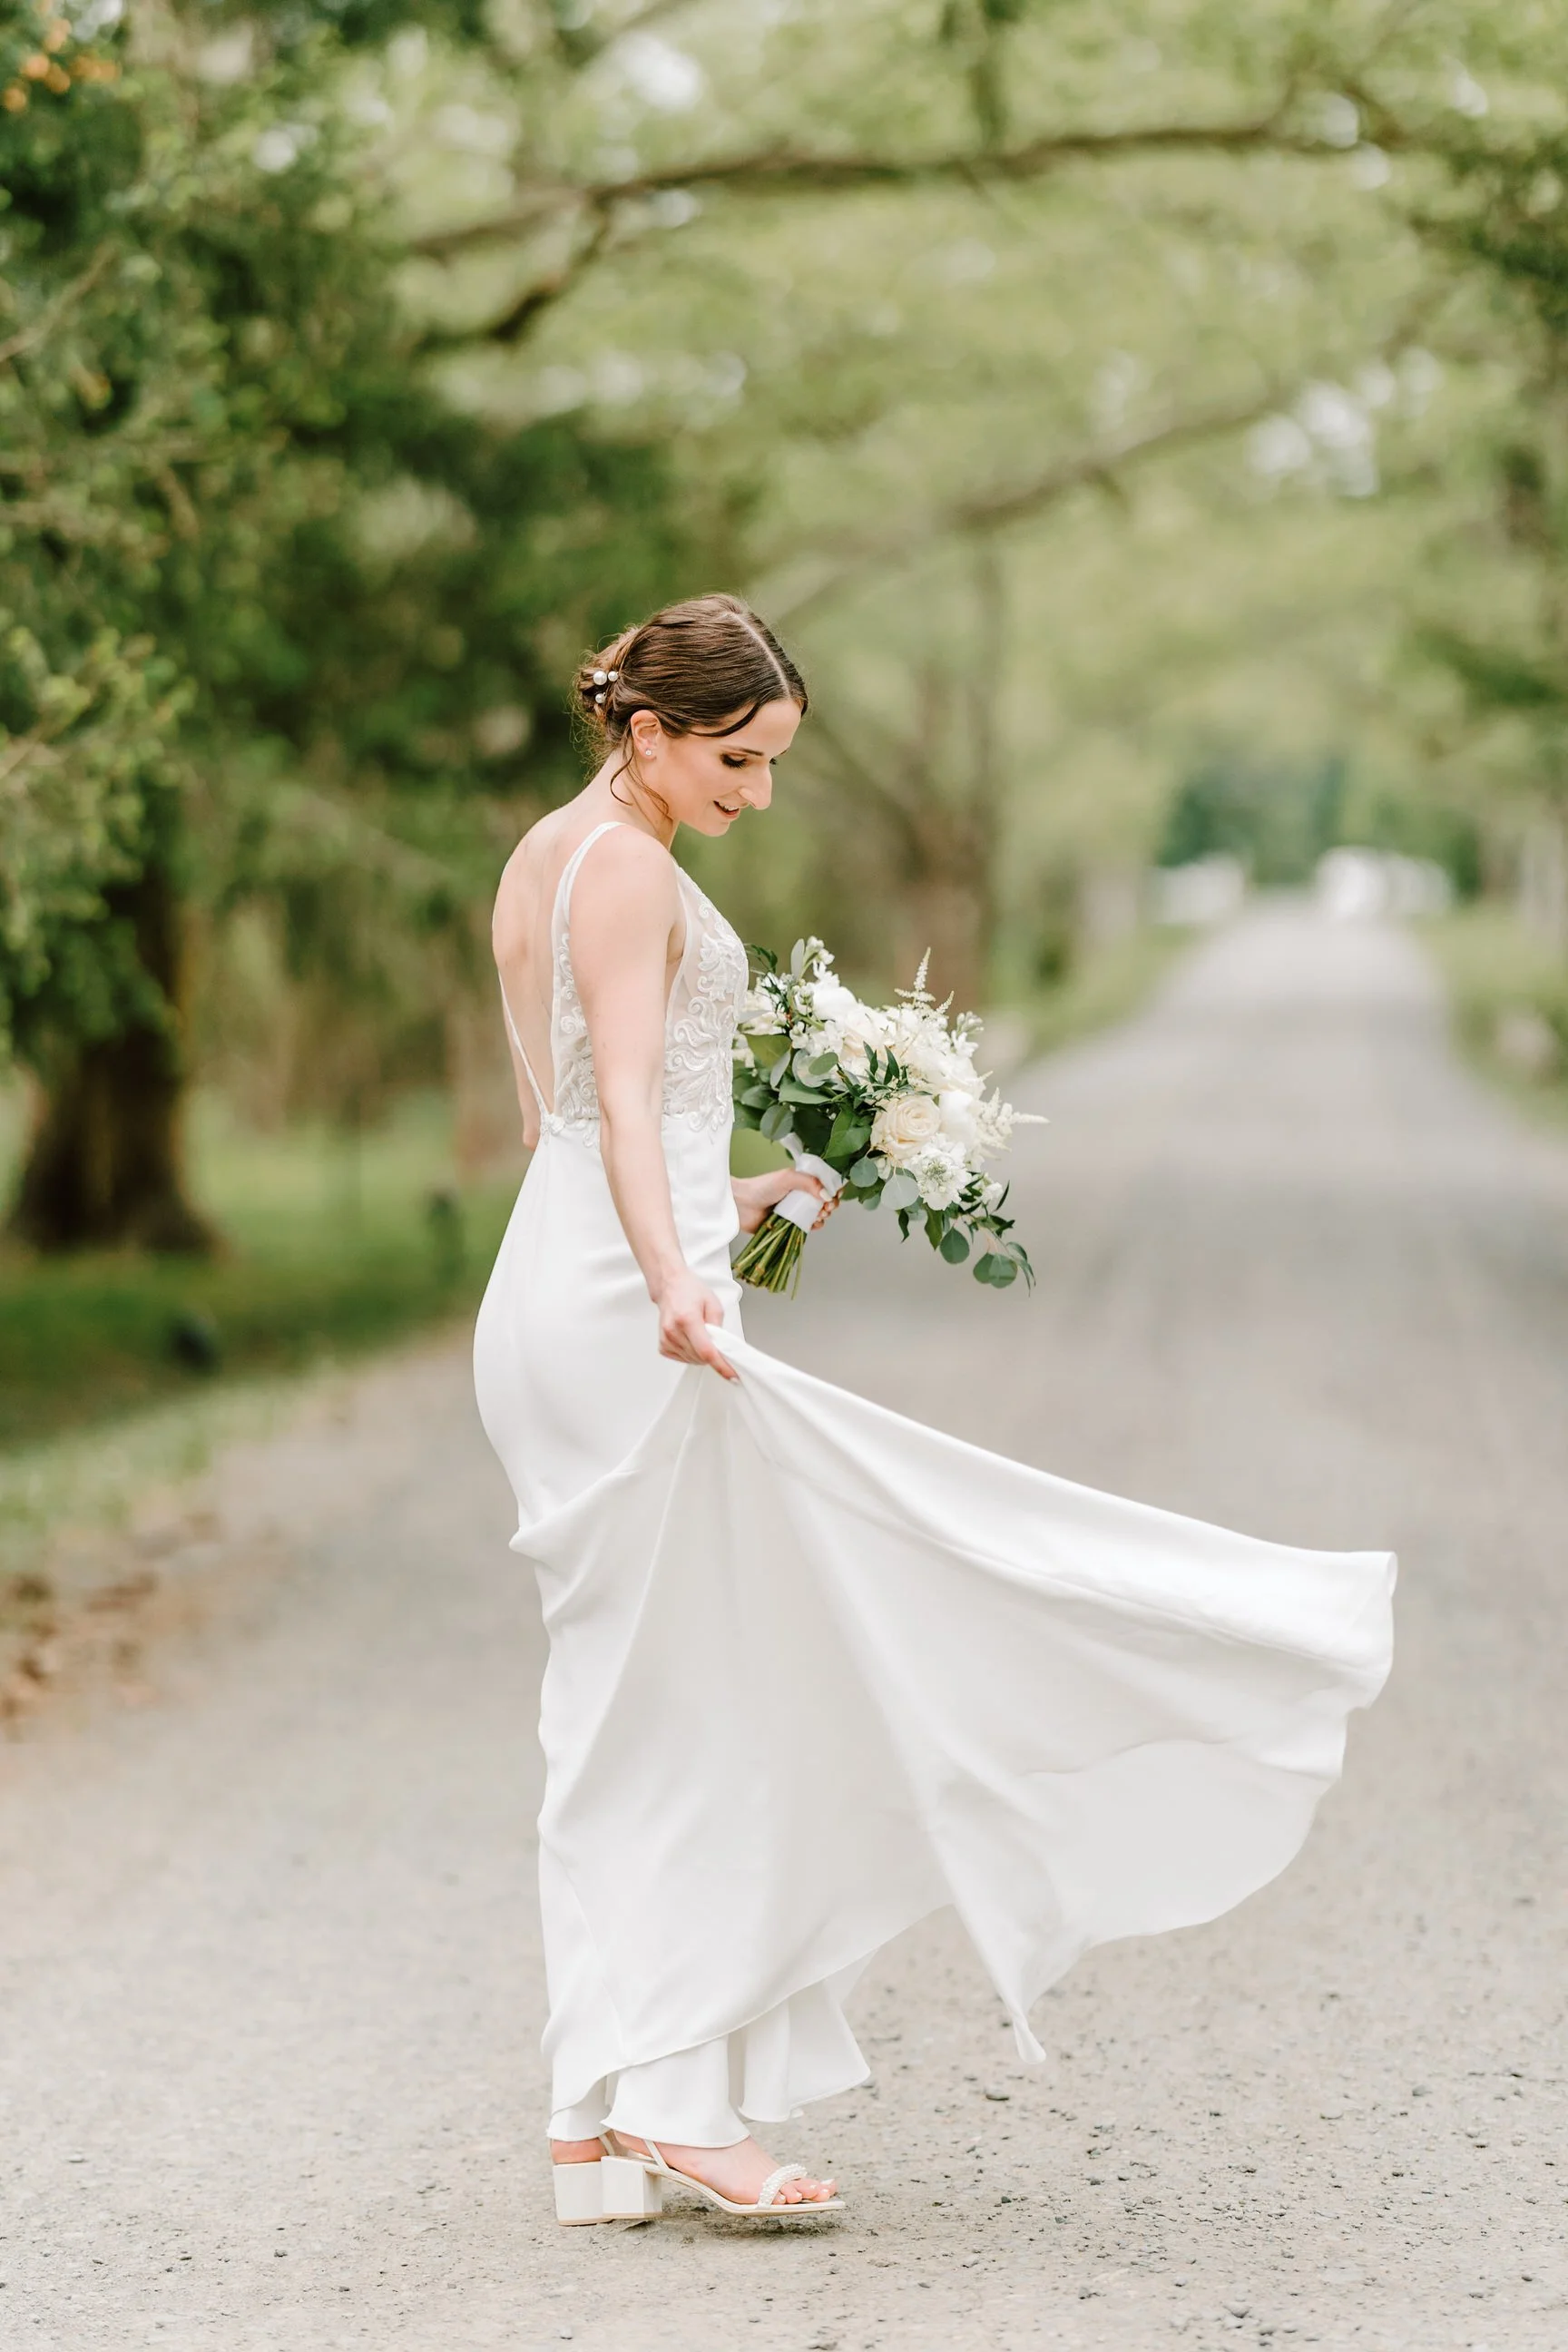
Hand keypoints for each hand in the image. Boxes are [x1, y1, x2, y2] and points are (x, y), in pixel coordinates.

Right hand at [654, 1266, 736, 1380]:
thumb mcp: (714, 1304)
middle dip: (713, 1355)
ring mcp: (666, 1340)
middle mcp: (673, 1331)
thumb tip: (721, 1348)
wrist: (670, 1286)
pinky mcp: (663, 1346)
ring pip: (692, 1361)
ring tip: (701, 1334)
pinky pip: (683, 1359)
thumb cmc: (691, 1291)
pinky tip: (691, 1339)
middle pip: (700, 1358)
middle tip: (717, 1340)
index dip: (721, 1366)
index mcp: (687, 1319)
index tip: (732, 1375)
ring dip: (702, 1354)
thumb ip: (719, 1328)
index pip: (706, 1351)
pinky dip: (692, 1354)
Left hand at [731, 1166, 838, 1235]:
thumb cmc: (761, 1188)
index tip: (835, 1194)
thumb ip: (809, 1182)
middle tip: (826, 1207)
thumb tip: (828, 1194)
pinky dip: (815, 1226)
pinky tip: (814, 1223)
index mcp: (801, 1181)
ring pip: (819, 1214)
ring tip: (819, 1214)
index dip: (833, 1188)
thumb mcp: (787, 1178)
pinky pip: (809, 1227)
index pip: (825, 1183)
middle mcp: (801, 1195)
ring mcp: (796, 1211)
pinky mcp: (791, 1226)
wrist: (741, 1206)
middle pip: (825, 1200)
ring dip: (824, 1215)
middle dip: (831, 1204)